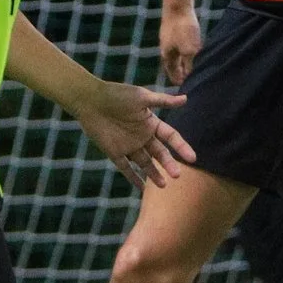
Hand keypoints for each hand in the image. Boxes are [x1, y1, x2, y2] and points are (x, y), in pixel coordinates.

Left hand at [75, 79, 195, 187]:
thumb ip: (163, 101)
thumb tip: (185, 99)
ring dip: (154, 174)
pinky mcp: (114, 152)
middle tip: (177, 175)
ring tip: (164, 185)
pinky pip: (126, 168)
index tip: (192, 158)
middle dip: (169, 164)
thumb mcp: (142, 97)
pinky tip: (142, 188)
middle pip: (160, 153)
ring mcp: (129, 145)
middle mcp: (142, 136)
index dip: (182, 147)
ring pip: (145, 163)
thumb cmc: (117, 95)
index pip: (171, 137)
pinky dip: (133, 177)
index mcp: (150, 122)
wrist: (90, 100)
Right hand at [159, 1, 202, 86]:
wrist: (177, 3)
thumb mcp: (190, 50)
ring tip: (194, 65)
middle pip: (173, 64)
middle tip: (191, 79)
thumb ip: (190, 64)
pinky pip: (180, 43)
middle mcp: (165, 47)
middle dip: (181, 72)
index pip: (172, 74)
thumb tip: (191, 76)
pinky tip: (193, 47)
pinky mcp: (174, 27)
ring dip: (184, 61)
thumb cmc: (183, 28)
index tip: (187, 89)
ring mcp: (168, 36)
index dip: (179, 81)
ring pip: (176, 53)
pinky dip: (185, 49)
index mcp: (166, 55)